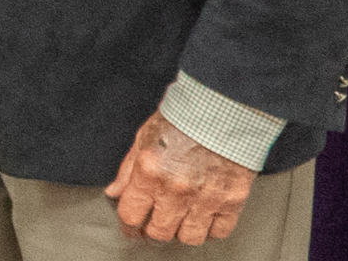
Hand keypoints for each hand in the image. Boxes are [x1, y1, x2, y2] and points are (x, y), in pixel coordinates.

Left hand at [105, 109, 253, 244]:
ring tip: (180, 222)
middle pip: (159, 232)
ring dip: (181, 232)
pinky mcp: (233, 199)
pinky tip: (204, 218)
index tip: (131, 228)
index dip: (128, 226)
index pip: (131, 215)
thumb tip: (114, 192)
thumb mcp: (144, 138)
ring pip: (189, 237)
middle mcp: (176, 189)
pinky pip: (219, 231)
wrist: (224, 109)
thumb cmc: (183, 118)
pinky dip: (210, 229)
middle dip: (153, 232)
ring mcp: (206, 197)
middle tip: (154, 226)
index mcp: (150, 172)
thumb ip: (127, 169)